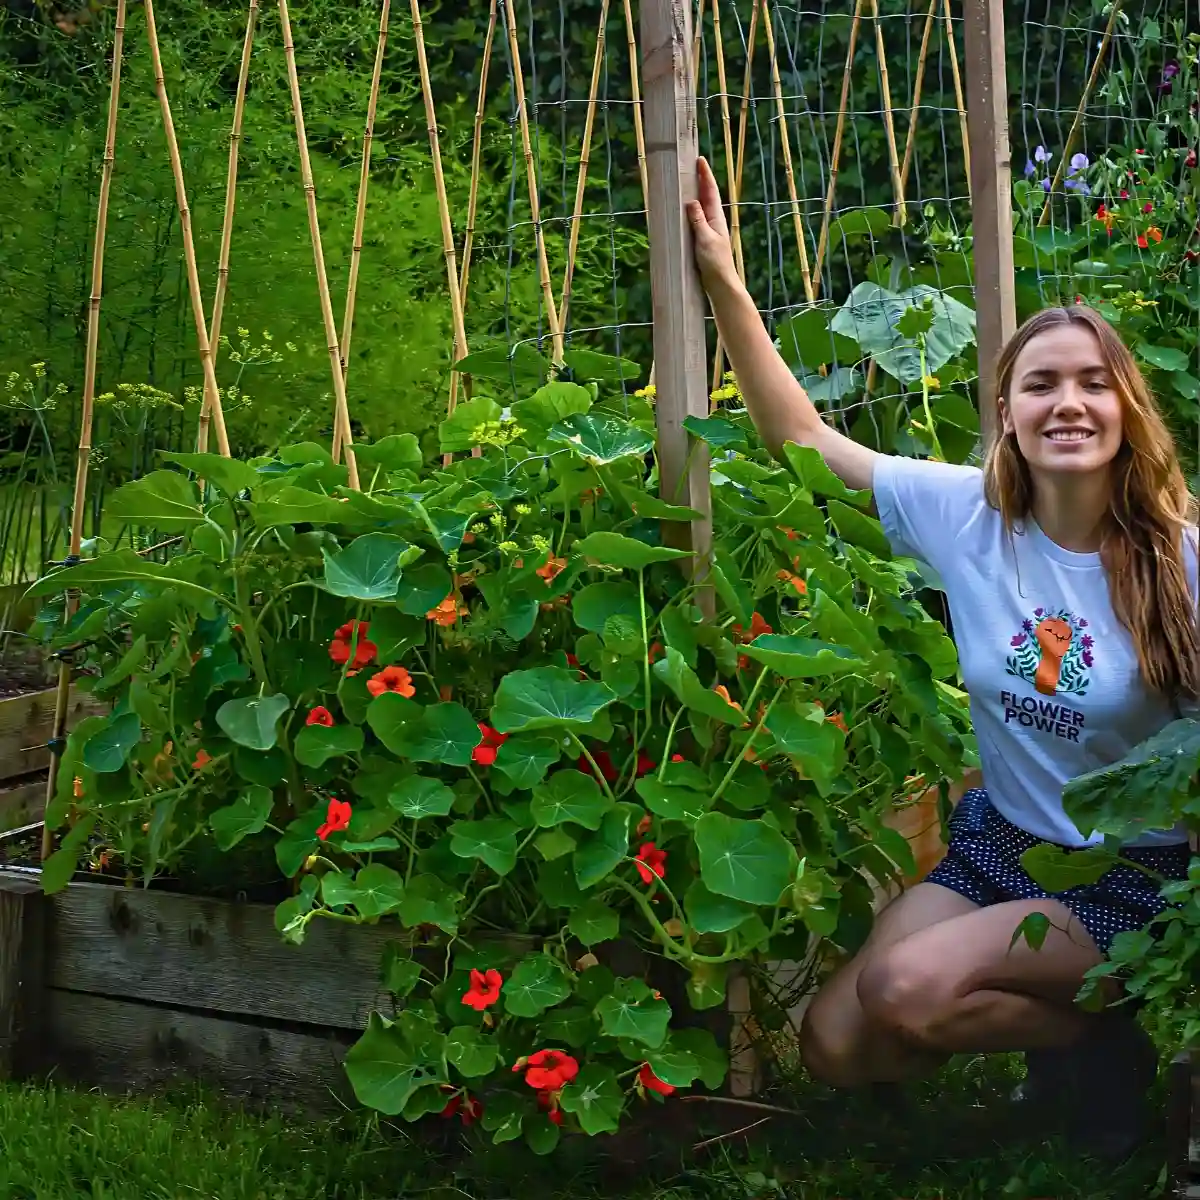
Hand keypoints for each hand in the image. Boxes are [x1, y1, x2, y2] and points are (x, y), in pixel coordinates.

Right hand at [687, 157, 738, 291]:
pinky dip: (692, 210)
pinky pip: (696, 220)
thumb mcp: (705, 239)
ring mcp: (709, 231)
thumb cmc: (715, 262)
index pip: (710, 192)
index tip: (700, 160)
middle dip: (701, 181)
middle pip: (707, 196)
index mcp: (716, 218)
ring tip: (689, 183)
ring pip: (702, 207)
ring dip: (696, 194)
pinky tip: (686, 211)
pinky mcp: (703, 241)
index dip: (705, 176)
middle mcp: (714, 221)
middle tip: (694, 166)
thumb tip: (691, 201)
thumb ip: (698, 220)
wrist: (720, 284)